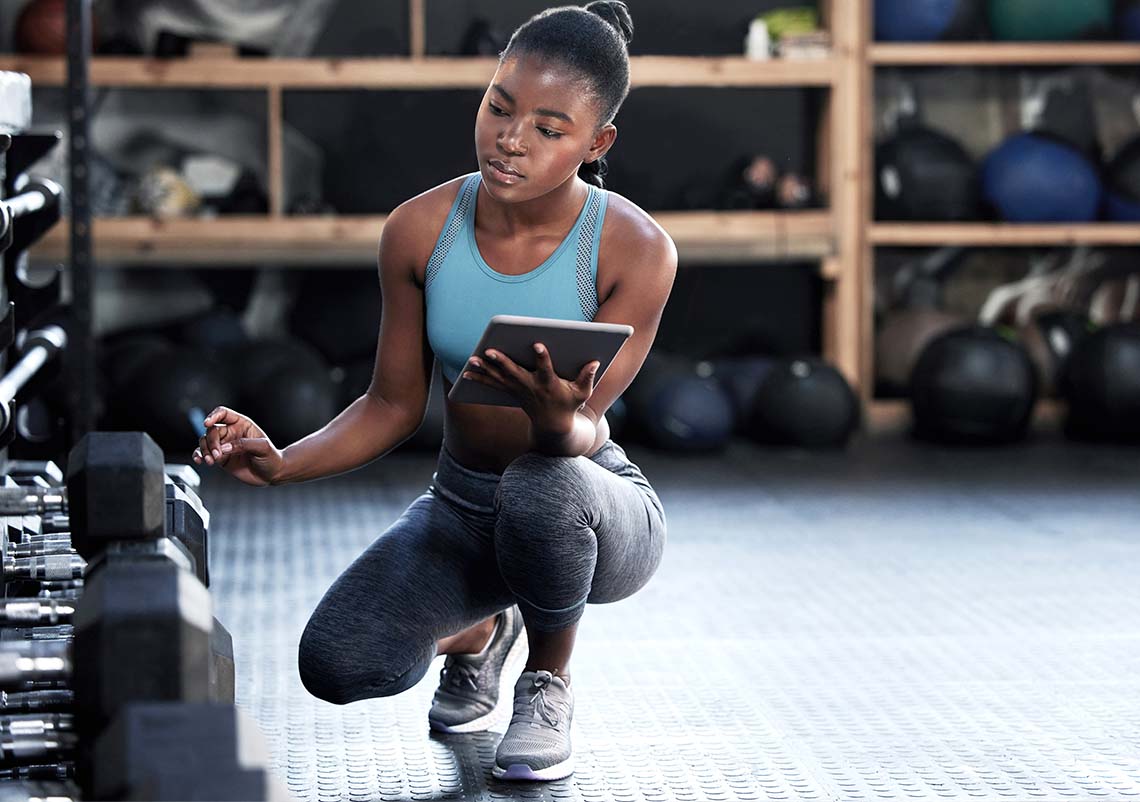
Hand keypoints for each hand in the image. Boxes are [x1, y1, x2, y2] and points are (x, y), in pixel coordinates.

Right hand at [191, 406, 283, 486]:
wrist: (272, 474)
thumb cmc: (271, 458)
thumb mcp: (262, 448)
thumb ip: (244, 445)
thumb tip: (224, 448)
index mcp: (242, 424)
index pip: (223, 414)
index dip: (214, 416)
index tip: (207, 423)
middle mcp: (231, 432)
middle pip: (212, 430)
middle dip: (211, 442)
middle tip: (217, 455)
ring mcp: (224, 445)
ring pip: (205, 441)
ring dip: (204, 450)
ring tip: (211, 461)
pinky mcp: (220, 457)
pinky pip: (204, 453)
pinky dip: (199, 456)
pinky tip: (200, 460)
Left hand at [462, 343, 598, 432]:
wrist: (553, 426)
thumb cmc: (569, 405)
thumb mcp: (582, 394)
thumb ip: (587, 378)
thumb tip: (595, 361)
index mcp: (549, 385)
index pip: (545, 370)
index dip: (542, 357)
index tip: (537, 344)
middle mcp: (531, 387)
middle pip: (514, 373)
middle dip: (502, 362)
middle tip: (490, 351)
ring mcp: (519, 391)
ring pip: (499, 379)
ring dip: (485, 370)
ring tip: (472, 359)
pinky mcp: (511, 393)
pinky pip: (493, 385)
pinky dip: (480, 379)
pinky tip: (466, 372)